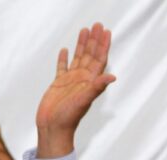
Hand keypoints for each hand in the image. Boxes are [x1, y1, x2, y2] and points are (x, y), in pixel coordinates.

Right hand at [36, 22, 115, 157]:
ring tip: (84, 30)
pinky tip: (65, 50)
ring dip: (82, 45)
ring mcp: (70, 81)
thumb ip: (97, 87)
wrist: (53, 128)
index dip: (103, 45)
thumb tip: (112, 76)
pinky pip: (62, 67)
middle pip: (90, 55)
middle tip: (97, 24)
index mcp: (90, 82)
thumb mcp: (84, 100)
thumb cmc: (69, 117)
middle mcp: (82, 80)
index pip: (100, 60)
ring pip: (78, 58)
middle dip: (94, 40)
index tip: (106, 31)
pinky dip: (64, 58)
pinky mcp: (58, 84)